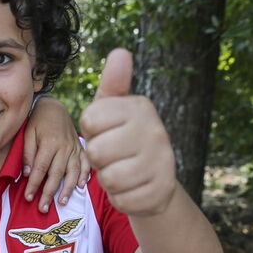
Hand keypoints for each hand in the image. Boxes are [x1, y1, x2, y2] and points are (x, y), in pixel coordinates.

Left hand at [23, 95, 90, 211]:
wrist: (54, 107)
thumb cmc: (37, 121)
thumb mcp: (27, 133)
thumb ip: (27, 153)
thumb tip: (26, 173)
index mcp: (49, 143)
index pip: (40, 168)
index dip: (34, 184)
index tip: (28, 197)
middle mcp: (64, 147)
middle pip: (56, 174)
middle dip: (49, 193)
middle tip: (43, 209)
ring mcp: (74, 148)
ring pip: (73, 172)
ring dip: (68, 189)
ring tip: (62, 202)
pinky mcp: (80, 148)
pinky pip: (86, 163)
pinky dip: (85, 175)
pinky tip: (81, 187)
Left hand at [80, 48, 175, 216]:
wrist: (155, 180)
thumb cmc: (122, 139)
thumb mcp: (114, 111)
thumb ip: (113, 84)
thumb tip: (120, 52)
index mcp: (140, 107)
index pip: (90, 120)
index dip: (90, 132)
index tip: (106, 132)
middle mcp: (156, 130)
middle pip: (97, 151)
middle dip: (99, 159)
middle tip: (114, 155)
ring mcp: (163, 161)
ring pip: (109, 178)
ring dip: (109, 180)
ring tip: (122, 171)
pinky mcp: (162, 190)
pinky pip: (122, 200)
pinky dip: (121, 198)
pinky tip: (133, 188)